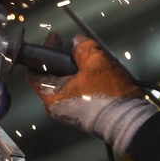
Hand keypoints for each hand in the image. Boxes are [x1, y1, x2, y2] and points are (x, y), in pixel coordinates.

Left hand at [28, 33, 156, 153]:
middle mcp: (54, 106)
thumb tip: (77, 42)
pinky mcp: (79, 115)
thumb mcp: (96, 62)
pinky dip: (79, 81)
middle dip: (61, 59)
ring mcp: (66, 112)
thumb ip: (83, 48)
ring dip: (72, 70)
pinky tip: (92, 73)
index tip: (56, 39)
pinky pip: (73, 93)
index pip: (34, 70)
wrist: (125, 121)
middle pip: (50, 76)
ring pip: (63, 84)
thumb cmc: (107, 94)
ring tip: (86, 59)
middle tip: (72, 47)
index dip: (43, 52)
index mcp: (50, 94)